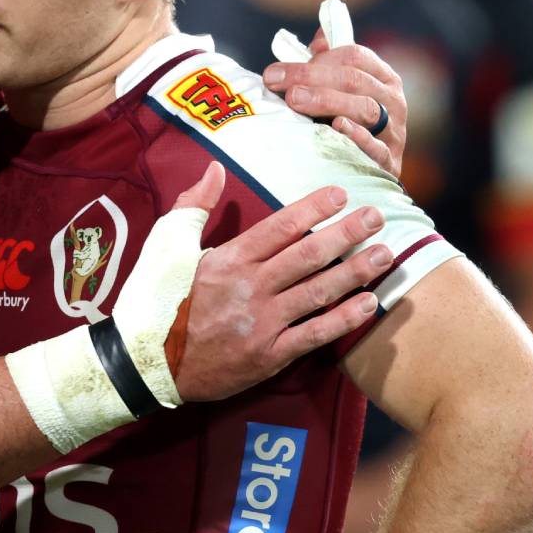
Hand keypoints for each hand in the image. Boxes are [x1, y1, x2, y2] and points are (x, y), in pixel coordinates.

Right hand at [172, 169, 391, 402]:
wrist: (147, 364)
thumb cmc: (155, 300)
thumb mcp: (165, 245)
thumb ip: (194, 205)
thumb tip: (215, 168)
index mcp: (227, 260)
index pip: (279, 227)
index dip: (313, 208)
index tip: (341, 194)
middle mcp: (250, 288)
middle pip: (307, 256)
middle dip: (347, 234)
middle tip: (377, 217)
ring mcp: (262, 324)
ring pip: (318, 293)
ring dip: (356, 273)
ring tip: (386, 255)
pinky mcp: (269, 356)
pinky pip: (314, 335)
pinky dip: (343, 320)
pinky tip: (368, 304)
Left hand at [264, 39, 408, 177]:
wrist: (371, 174)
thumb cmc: (351, 124)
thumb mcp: (343, 91)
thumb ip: (330, 64)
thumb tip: (319, 39)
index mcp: (383, 77)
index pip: (353, 56)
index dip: (315, 59)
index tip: (277, 70)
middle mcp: (393, 100)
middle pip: (354, 80)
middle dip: (311, 77)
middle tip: (275, 81)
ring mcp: (394, 131)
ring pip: (365, 108)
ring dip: (327, 101)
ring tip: (295, 100)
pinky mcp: (389, 162)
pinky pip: (376, 147)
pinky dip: (358, 136)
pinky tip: (337, 126)